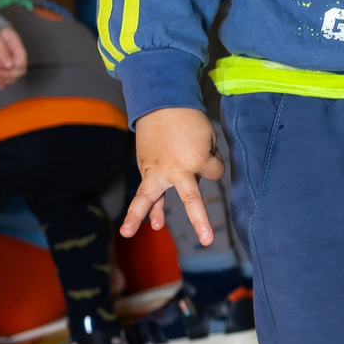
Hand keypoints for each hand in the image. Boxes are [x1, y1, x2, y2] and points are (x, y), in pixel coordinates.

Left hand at [0, 27, 27, 86]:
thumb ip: (2, 51)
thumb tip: (10, 65)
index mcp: (17, 45)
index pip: (21, 61)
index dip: (13, 69)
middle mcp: (16, 54)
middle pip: (20, 69)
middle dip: (9, 75)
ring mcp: (11, 59)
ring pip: (14, 74)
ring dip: (6, 80)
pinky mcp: (5, 63)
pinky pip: (8, 74)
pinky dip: (5, 80)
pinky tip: (0, 85)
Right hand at [122, 106, 223, 243]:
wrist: (161, 103)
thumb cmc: (189, 120)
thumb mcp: (208, 137)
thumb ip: (206, 160)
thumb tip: (197, 178)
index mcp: (196, 159)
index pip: (215, 171)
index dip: (215, 160)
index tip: (210, 149)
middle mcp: (177, 169)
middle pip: (190, 197)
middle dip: (199, 219)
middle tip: (206, 240)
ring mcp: (158, 170)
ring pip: (148, 197)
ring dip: (137, 215)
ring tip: (127, 233)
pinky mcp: (146, 168)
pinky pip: (148, 191)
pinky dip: (149, 207)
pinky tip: (153, 225)